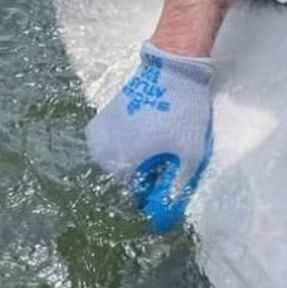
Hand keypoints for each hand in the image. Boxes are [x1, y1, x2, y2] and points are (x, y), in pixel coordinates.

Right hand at [85, 43, 213, 230]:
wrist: (171, 67)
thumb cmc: (182, 113)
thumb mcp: (190, 156)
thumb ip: (175, 191)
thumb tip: (163, 220)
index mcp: (119, 166)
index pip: (133, 199)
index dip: (154, 194)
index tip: (169, 181)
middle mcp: (100, 154)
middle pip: (124, 181)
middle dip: (145, 178)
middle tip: (168, 159)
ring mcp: (97, 137)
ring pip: (118, 164)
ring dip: (137, 162)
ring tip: (160, 143)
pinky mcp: (99, 122)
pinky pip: (114, 147)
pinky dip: (129, 147)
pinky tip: (148, 133)